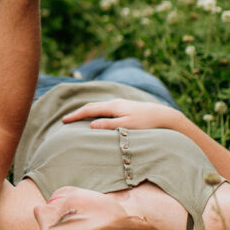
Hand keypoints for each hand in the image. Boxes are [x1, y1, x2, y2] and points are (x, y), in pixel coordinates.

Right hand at [62, 99, 177, 130]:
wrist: (165, 116)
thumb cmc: (147, 123)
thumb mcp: (127, 126)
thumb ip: (109, 126)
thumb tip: (91, 125)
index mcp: (113, 106)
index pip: (89, 109)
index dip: (75, 115)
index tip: (64, 121)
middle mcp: (115, 103)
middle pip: (92, 106)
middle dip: (78, 112)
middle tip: (67, 120)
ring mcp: (121, 104)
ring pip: (99, 107)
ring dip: (87, 112)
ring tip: (78, 119)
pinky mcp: (126, 108)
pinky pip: (105, 109)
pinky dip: (96, 113)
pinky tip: (97, 118)